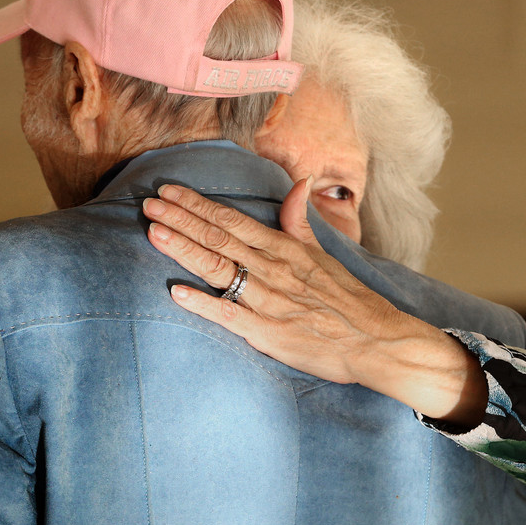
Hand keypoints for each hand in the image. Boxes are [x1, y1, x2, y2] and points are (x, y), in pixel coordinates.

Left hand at [142, 180, 489, 423]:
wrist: (377, 340)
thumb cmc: (350, 301)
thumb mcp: (324, 252)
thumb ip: (300, 220)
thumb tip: (298, 184)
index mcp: (285, 249)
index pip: (233, 220)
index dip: (197, 205)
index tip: (168, 193)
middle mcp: (273, 269)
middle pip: (218, 238)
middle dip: (180, 220)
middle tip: (148, 205)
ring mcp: (270, 300)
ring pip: (219, 268)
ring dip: (184, 249)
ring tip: (153, 232)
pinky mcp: (270, 333)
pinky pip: (231, 315)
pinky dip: (203, 303)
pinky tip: (176, 291)